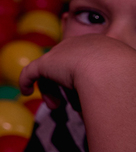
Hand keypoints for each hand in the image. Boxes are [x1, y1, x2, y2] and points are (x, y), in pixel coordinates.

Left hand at [19, 33, 135, 96]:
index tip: (88, 94)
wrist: (112, 71)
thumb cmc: (125, 79)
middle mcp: (80, 44)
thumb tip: (112, 98)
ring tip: (56, 107)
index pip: (85, 61)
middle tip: (68, 105)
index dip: (83, 79)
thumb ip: (114, 83)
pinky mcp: (46, 63)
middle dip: (66, 86)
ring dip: (51, 90)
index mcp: (100, 45)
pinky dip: (26, 81)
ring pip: (50, 71)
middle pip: (67, 65)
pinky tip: (25, 92)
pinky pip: (30, 71)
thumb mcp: (124, 77)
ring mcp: (62, 52)